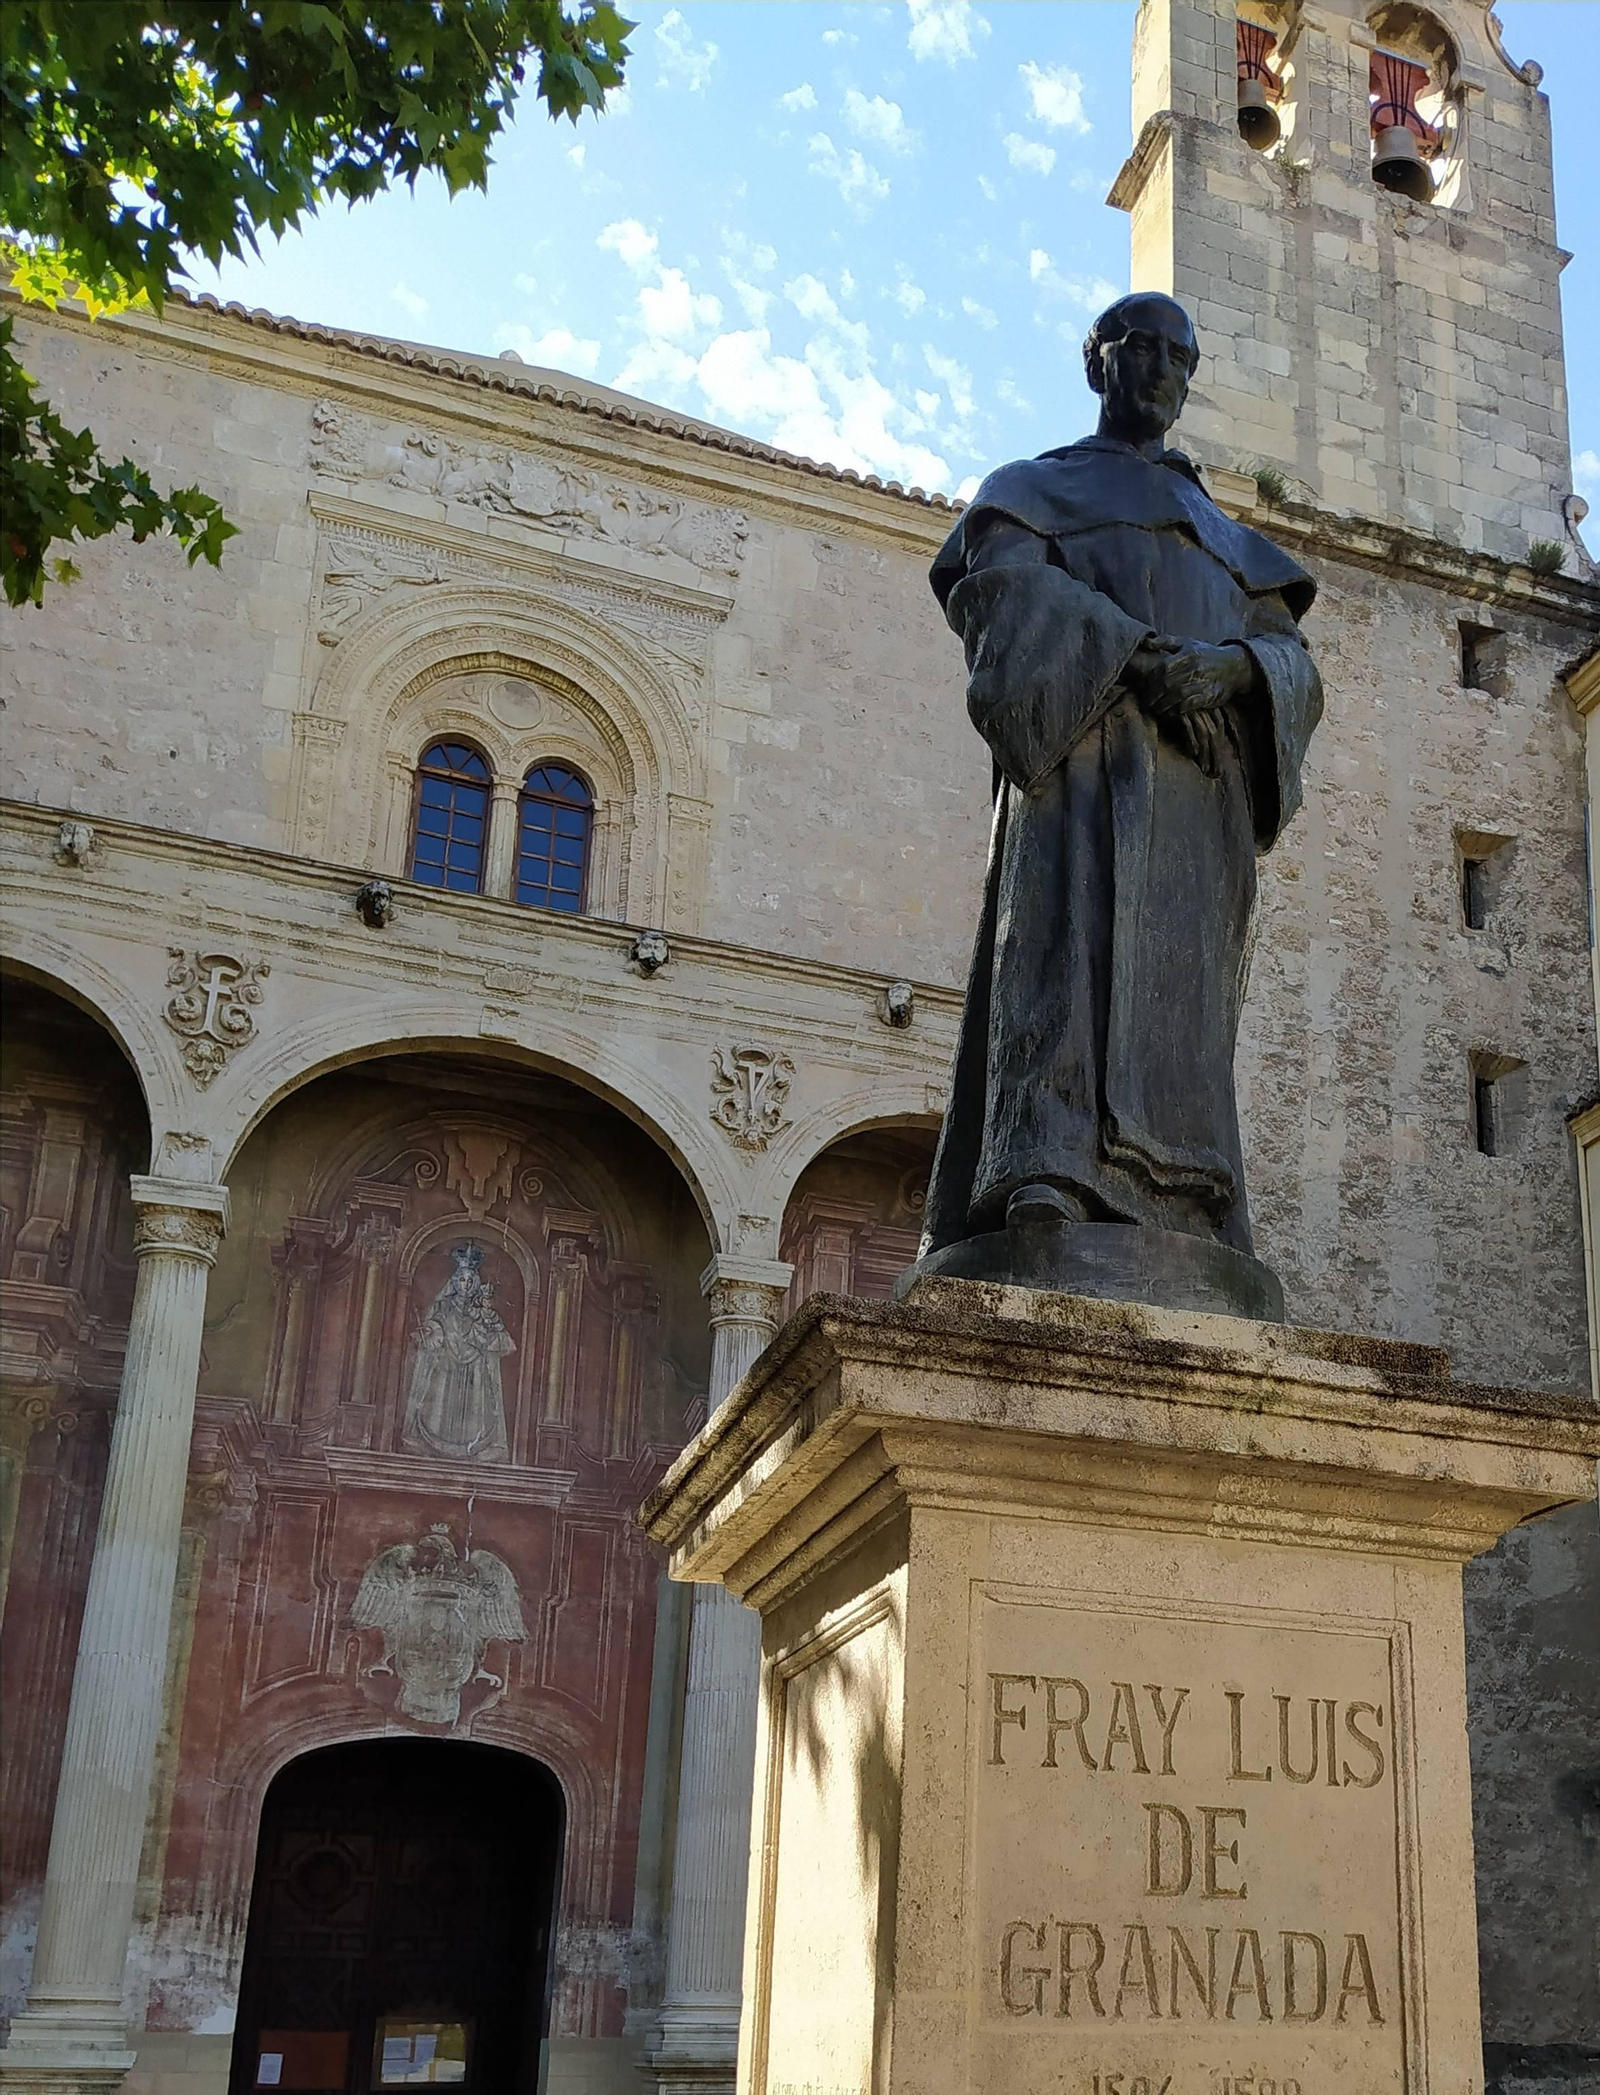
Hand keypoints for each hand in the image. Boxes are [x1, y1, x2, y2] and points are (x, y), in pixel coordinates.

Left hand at [1125, 636, 1253, 717]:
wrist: (1233, 665)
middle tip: (1146, 702)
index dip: (1151, 679)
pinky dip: (1176, 710)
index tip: (1143, 687)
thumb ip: (1165, 641)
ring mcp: (1203, 682)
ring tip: (1155, 709)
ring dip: (1163, 704)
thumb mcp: (1186, 642)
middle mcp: (1195, 667)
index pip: (1163, 668)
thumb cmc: (1204, 654)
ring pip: (1177, 695)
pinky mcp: (1209, 695)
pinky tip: (1170, 711)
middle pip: (1168, 683)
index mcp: (1187, 653)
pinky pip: (1189, 705)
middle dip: (1153, 694)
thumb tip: (1145, 641)